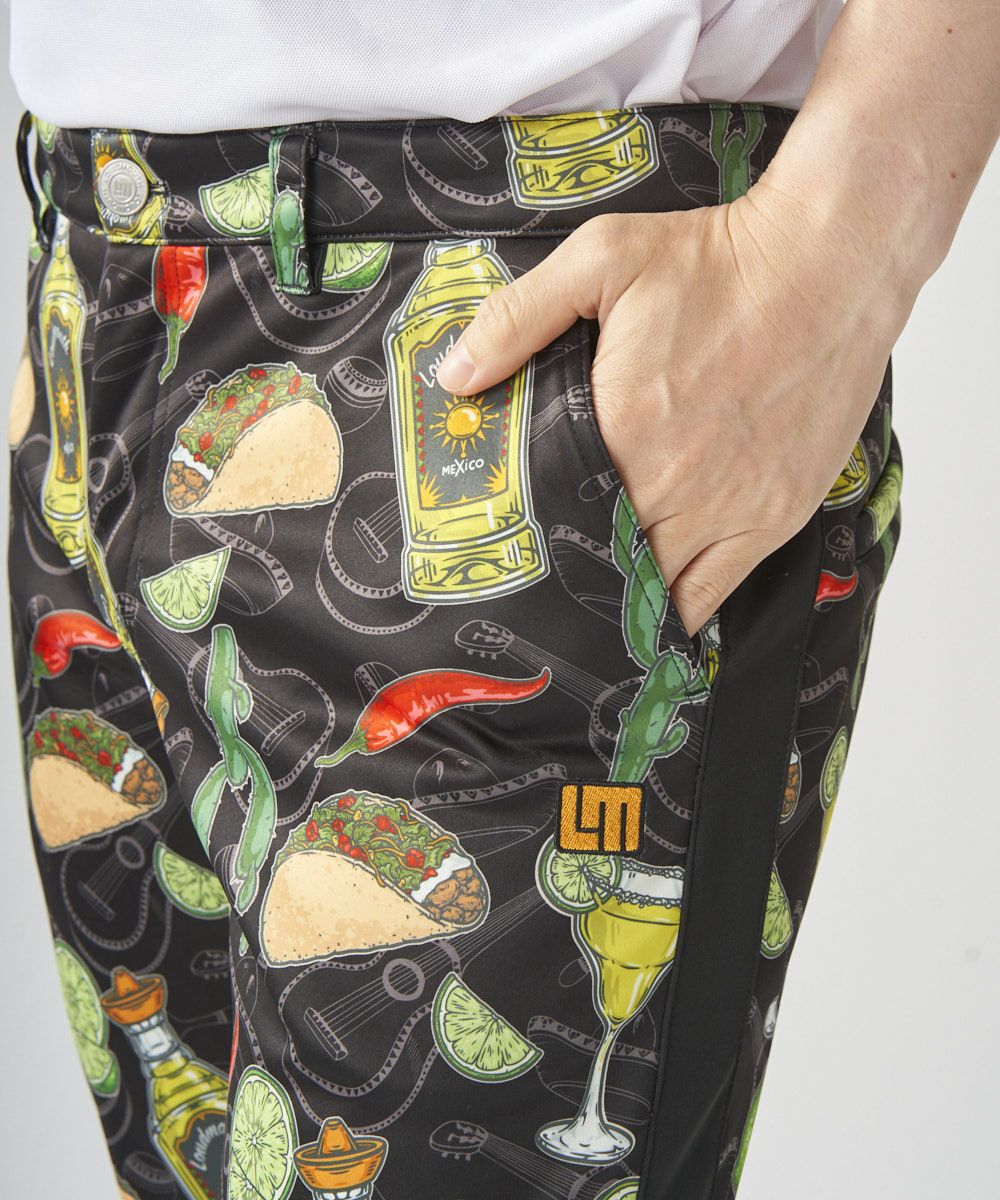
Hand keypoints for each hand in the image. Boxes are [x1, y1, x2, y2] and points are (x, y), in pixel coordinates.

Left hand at [435, 181, 912, 635]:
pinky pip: (719, 591)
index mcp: (624, 430)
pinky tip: (659, 611)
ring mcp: (732, 508)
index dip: (536, 543)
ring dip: (627, 599)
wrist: (831, 262)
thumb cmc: (719, 260)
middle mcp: (676, 484)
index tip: (516, 554)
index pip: (558, 518)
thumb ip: (518, 319)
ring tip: (598, 601)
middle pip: (608, 562)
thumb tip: (455, 375)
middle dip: (576, 574)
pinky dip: (684, 609)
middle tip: (549, 581)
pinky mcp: (777, 514)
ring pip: (660, 591)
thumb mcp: (602, 259)